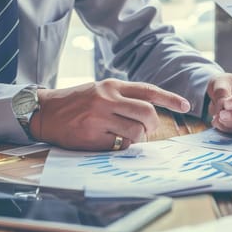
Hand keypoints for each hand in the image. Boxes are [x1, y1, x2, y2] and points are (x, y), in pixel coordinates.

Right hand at [29, 79, 189, 150]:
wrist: (45, 112)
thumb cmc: (76, 102)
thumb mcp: (100, 90)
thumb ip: (123, 97)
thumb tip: (150, 112)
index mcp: (112, 86)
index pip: (148, 90)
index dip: (170, 99)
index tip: (186, 106)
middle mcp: (107, 99)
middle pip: (147, 113)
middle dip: (153, 125)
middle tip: (147, 129)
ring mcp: (99, 118)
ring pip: (136, 132)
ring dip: (137, 138)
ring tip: (125, 136)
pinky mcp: (92, 136)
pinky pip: (119, 145)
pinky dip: (121, 146)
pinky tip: (110, 141)